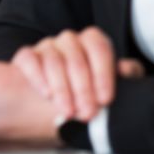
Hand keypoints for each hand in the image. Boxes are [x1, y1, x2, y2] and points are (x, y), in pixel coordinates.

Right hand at [11, 26, 144, 121]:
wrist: (62, 109)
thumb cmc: (91, 95)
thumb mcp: (113, 88)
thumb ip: (127, 77)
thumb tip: (127, 69)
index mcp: (92, 42)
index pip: (99, 48)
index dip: (103, 74)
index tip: (105, 99)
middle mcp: (70, 40)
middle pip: (76, 57)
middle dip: (83, 89)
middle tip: (87, 113)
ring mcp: (47, 47)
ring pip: (53, 60)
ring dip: (62, 89)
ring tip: (68, 111)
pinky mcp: (27, 57)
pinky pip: (29, 59)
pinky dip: (37, 77)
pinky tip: (46, 94)